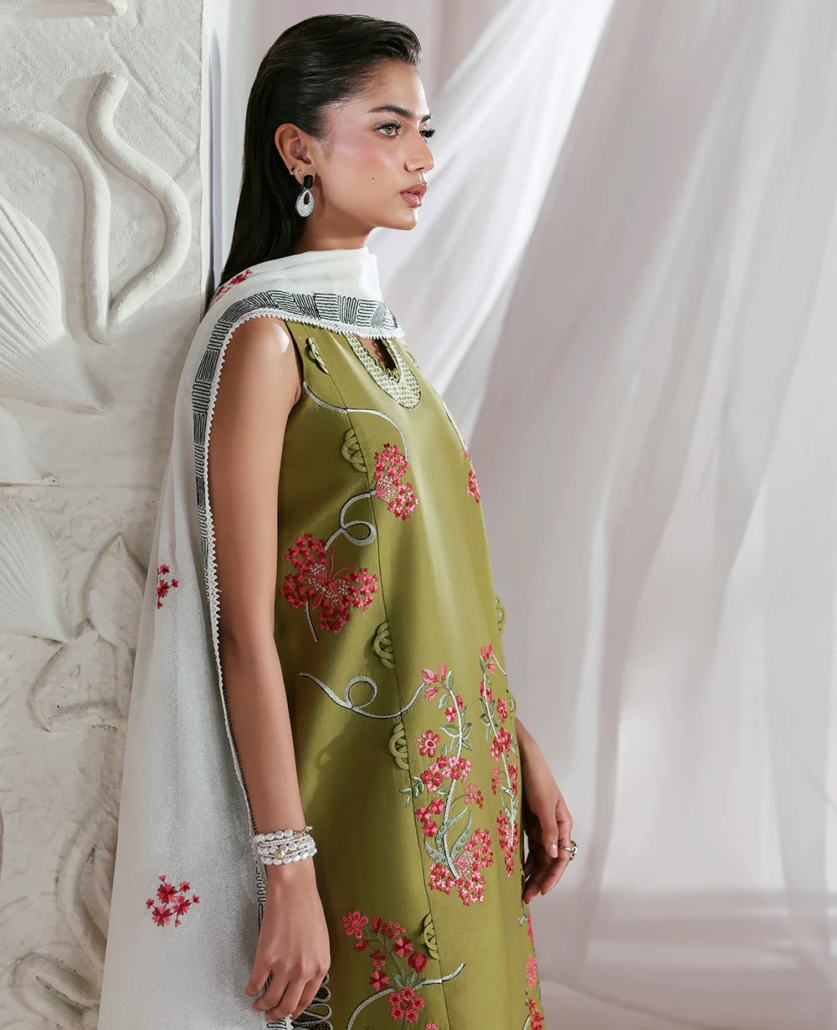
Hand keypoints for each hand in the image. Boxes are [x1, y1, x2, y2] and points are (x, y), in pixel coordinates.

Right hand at [244, 860, 330, 1021]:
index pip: (306, 999)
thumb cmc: (308, 907)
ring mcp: (284, 966)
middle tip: (270, 1016)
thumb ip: (313, 962)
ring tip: (257, 1005)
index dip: (295, 1010)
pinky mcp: (266, 958)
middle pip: (288, 1005)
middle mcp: (304, 970)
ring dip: (262, 1006)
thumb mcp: (320, 940)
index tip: (288, 1013)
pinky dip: (251, 990)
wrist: (294, 889)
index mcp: (320, 966)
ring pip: (271, 999)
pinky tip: (250, 989)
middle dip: (277, 1014)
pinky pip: (256, 983)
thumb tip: (302, 978)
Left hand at [518, 729, 573, 902]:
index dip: (553, 875)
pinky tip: (518, 871)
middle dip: (540, 879)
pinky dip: (525, 859)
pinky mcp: (529, 822)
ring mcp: (541, 826)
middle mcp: (554, 827)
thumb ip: (549, 829)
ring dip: (532, 872)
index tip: (543, 890)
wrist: (523, 758)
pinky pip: (528, 846)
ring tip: (522, 889)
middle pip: (550, 860)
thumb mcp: (544, 805)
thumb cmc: (538, 778)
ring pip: (539, 856)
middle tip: (527, 896)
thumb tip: (553, 854)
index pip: (561, 856)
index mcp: (563, 824)